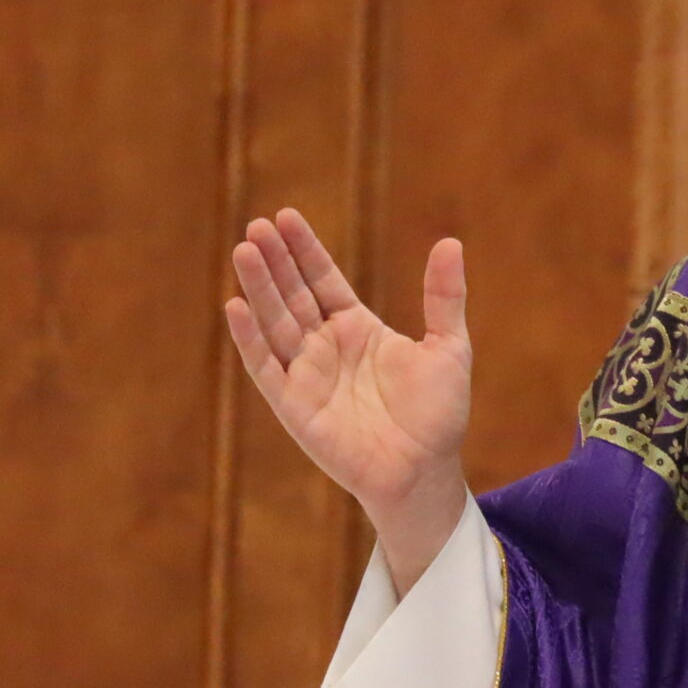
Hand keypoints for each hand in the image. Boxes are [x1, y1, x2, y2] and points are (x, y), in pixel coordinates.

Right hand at [225, 209, 471, 587]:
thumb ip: (444, 296)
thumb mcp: (448, 346)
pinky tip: (236, 306)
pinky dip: (250, 339)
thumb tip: (451, 241)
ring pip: (276, 323)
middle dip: (275, 261)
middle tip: (257, 225)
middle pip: (293, 295)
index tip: (285, 216)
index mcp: (357, 329)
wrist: (425, 471)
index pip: (322, 280)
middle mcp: (326, 348)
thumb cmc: (438, 414)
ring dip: (259, 288)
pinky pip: (266, 368)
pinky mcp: (294, 406)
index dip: (304, 250)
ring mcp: (306, 375)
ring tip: (245, 250)